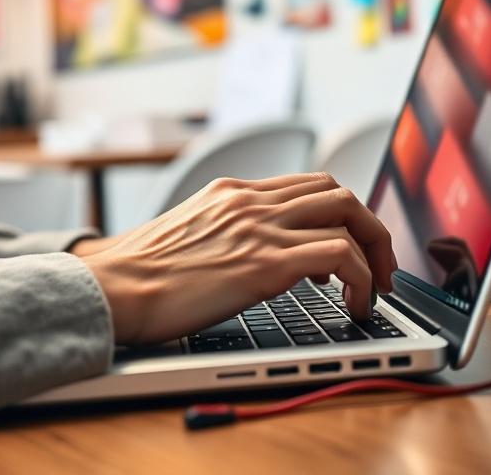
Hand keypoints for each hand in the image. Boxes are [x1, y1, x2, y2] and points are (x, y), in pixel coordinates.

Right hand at [82, 173, 396, 343]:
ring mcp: (259, 228)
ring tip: (374, 291)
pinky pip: (339, 257)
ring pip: (349, 216)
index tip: (352, 246)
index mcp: (231, 192)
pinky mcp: (264, 264)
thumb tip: (249, 255)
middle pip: (338, 192)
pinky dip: (362, 280)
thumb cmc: (137, 273)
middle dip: (370, 229)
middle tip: (378, 267)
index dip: (341, 214)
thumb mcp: (187, 233)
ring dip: (376, 255)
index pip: (307, 185)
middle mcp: (250, 201)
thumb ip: (223, 232)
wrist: (111, 287)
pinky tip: (355, 306)